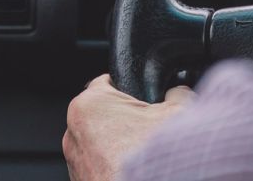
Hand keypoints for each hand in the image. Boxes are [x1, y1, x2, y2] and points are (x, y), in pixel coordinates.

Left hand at [63, 75, 193, 180]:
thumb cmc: (153, 159)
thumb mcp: (178, 112)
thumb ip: (176, 93)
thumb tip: (178, 91)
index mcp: (89, 105)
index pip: (108, 82)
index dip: (132, 89)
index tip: (145, 99)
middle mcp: (73, 132)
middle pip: (105, 115)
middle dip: (127, 120)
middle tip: (150, 131)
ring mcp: (74, 162)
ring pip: (101, 142)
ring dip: (120, 146)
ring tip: (145, 154)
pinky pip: (99, 166)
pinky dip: (115, 167)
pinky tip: (136, 171)